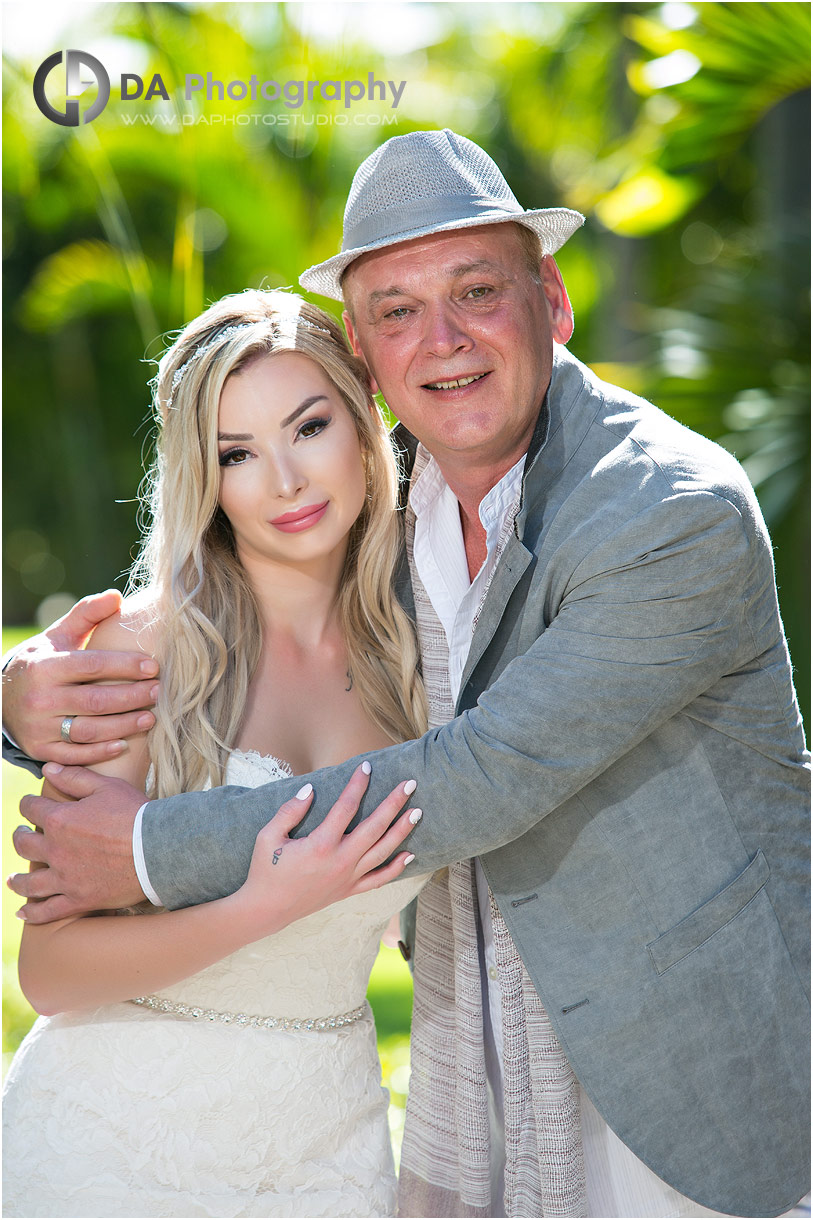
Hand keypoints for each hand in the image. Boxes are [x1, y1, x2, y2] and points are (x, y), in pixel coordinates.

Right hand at [2, 591, 159, 765]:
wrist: (3, 698)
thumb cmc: (42, 663)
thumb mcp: (58, 636)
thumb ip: (87, 615)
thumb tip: (116, 596)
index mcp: (45, 667)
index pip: (92, 665)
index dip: (125, 666)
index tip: (153, 666)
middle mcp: (40, 698)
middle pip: (95, 701)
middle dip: (132, 697)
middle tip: (158, 691)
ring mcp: (39, 727)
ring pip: (89, 731)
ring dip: (124, 726)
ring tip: (151, 717)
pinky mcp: (41, 750)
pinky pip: (75, 755)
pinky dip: (100, 752)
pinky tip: (124, 744)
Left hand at [8, 764, 145, 920]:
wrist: (158, 850)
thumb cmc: (135, 814)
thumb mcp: (106, 787)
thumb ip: (74, 777)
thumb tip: (48, 769)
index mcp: (60, 820)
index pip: (31, 809)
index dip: (27, 805)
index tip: (29, 805)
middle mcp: (56, 850)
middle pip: (23, 845)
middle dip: (19, 838)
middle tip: (21, 836)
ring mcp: (65, 878)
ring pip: (29, 883)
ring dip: (17, 880)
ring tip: (13, 879)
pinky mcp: (79, 900)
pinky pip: (48, 912)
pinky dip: (33, 913)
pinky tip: (23, 911)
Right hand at [233, 763, 420, 939]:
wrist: (266, 910)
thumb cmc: (265, 870)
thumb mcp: (268, 836)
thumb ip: (289, 811)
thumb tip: (311, 789)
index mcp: (320, 844)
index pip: (346, 807)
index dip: (358, 784)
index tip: (367, 766)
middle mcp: (340, 861)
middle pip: (375, 827)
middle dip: (394, 803)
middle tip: (410, 784)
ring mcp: (347, 878)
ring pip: (383, 852)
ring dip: (402, 831)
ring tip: (417, 812)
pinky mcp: (349, 891)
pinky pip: (378, 880)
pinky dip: (396, 868)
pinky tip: (410, 855)